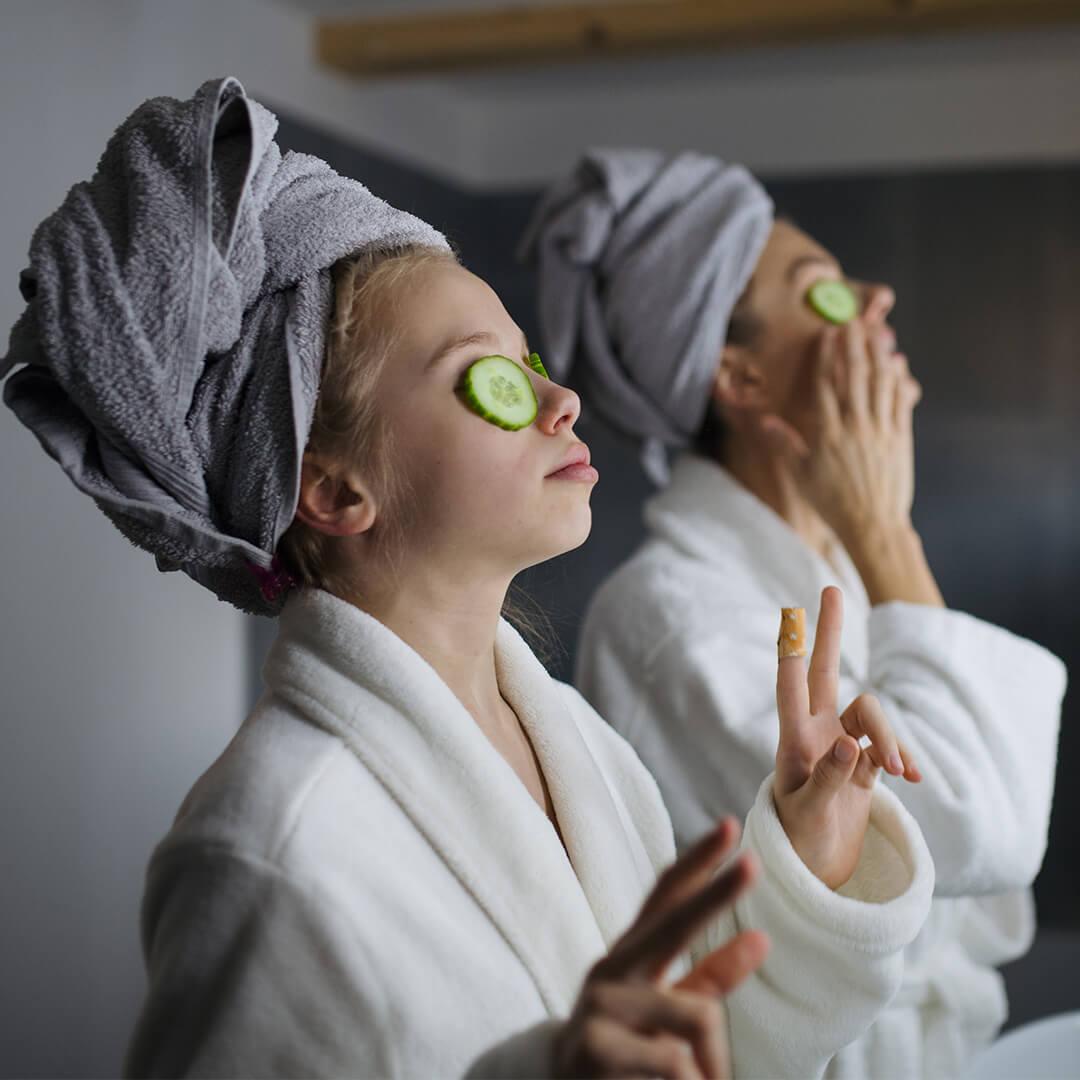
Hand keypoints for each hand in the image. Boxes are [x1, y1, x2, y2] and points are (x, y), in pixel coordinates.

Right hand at [554, 819, 769, 1079]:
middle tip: (753, 864)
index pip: (665, 897)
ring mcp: (599, 1004)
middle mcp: (612, 968)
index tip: (729, 826)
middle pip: (673, 924)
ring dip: (712, 1061)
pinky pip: (674, 1061)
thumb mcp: (669, 1013)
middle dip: (717, 895)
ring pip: (697, 1015)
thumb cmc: (628, 1052)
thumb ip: (711, 979)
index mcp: (632, 954)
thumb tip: (761, 939)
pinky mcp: (593, 1046)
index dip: (697, 861)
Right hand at [763, 318, 921, 543]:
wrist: (872, 525)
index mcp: (828, 434)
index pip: (826, 385)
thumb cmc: (832, 503)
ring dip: (878, 355)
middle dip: (855, 345)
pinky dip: (899, 380)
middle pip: (855, 376)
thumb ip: (783, 443)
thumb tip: (762, 421)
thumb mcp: (800, 474)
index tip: (828, 334)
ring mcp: (880, 430)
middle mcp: (855, 426)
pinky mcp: (900, 438)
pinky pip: (900, 402)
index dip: (827, 357)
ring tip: (877, 333)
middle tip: (854, 321)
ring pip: (881, 383)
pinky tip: (898, 364)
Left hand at [773, 587, 920, 888]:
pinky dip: (901, 756)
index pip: (791, 688)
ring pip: (872, 714)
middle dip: (831, 633)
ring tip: (899, 772)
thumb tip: (851, 744)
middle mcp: (816, 733)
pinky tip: (910, 777)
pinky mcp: (864, 763)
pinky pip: (888, 745)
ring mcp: (842, 744)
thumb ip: (829, 779)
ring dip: (890, 737)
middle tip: (831, 589)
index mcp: (793, 741)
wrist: (815, 868)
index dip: (792, 653)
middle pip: (826, 672)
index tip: (790, 616)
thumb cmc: (798, 840)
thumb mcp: (807, 813)